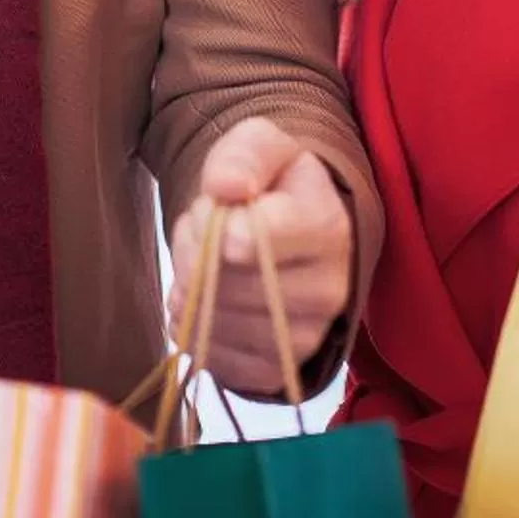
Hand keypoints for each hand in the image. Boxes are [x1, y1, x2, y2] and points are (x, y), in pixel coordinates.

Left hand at [166, 119, 351, 398]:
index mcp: (327, 228)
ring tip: (205, 266)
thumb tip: (226, 187)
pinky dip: (194, 331)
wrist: (294, 234)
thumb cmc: (275, 187)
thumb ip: (244, 155)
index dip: (213, 224)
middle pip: (223, 283)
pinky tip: (205, 303)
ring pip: (214, 322)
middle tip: (203, 234)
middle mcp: (329, 290)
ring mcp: (307, 337)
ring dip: (189, 292)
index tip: (217, 208)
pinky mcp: (280, 370)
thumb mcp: (262, 147)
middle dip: (195, 253)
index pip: (250, 240)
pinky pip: (216, 361)